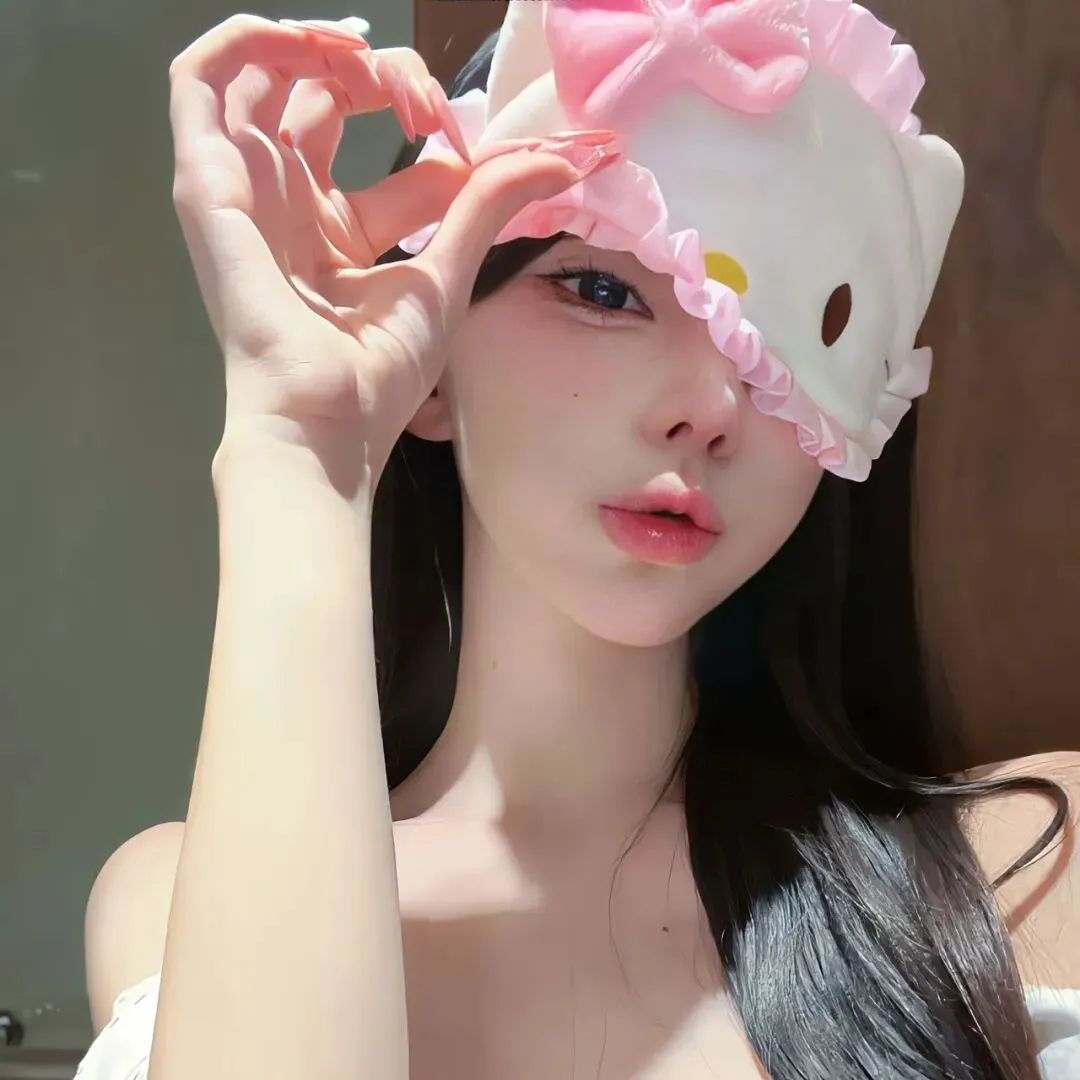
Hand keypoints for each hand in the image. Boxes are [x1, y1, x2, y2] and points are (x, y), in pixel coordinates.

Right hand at [168, 15, 620, 489]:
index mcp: (338, 232)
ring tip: (368, 54)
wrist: (328, 419)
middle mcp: (288, 205)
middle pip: (320, 100)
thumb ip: (486, 206)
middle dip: (379, 77)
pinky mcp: (206, 181)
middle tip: (426, 102)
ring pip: (261, 79)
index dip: (430, 127)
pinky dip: (244, 41)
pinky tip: (303, 38)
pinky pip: (200, 84)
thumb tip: (559, 162)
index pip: (383, 150)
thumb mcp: (444, 274)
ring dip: (316, 47)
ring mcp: (243, 190)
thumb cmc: (377, 369)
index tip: (474, 147)